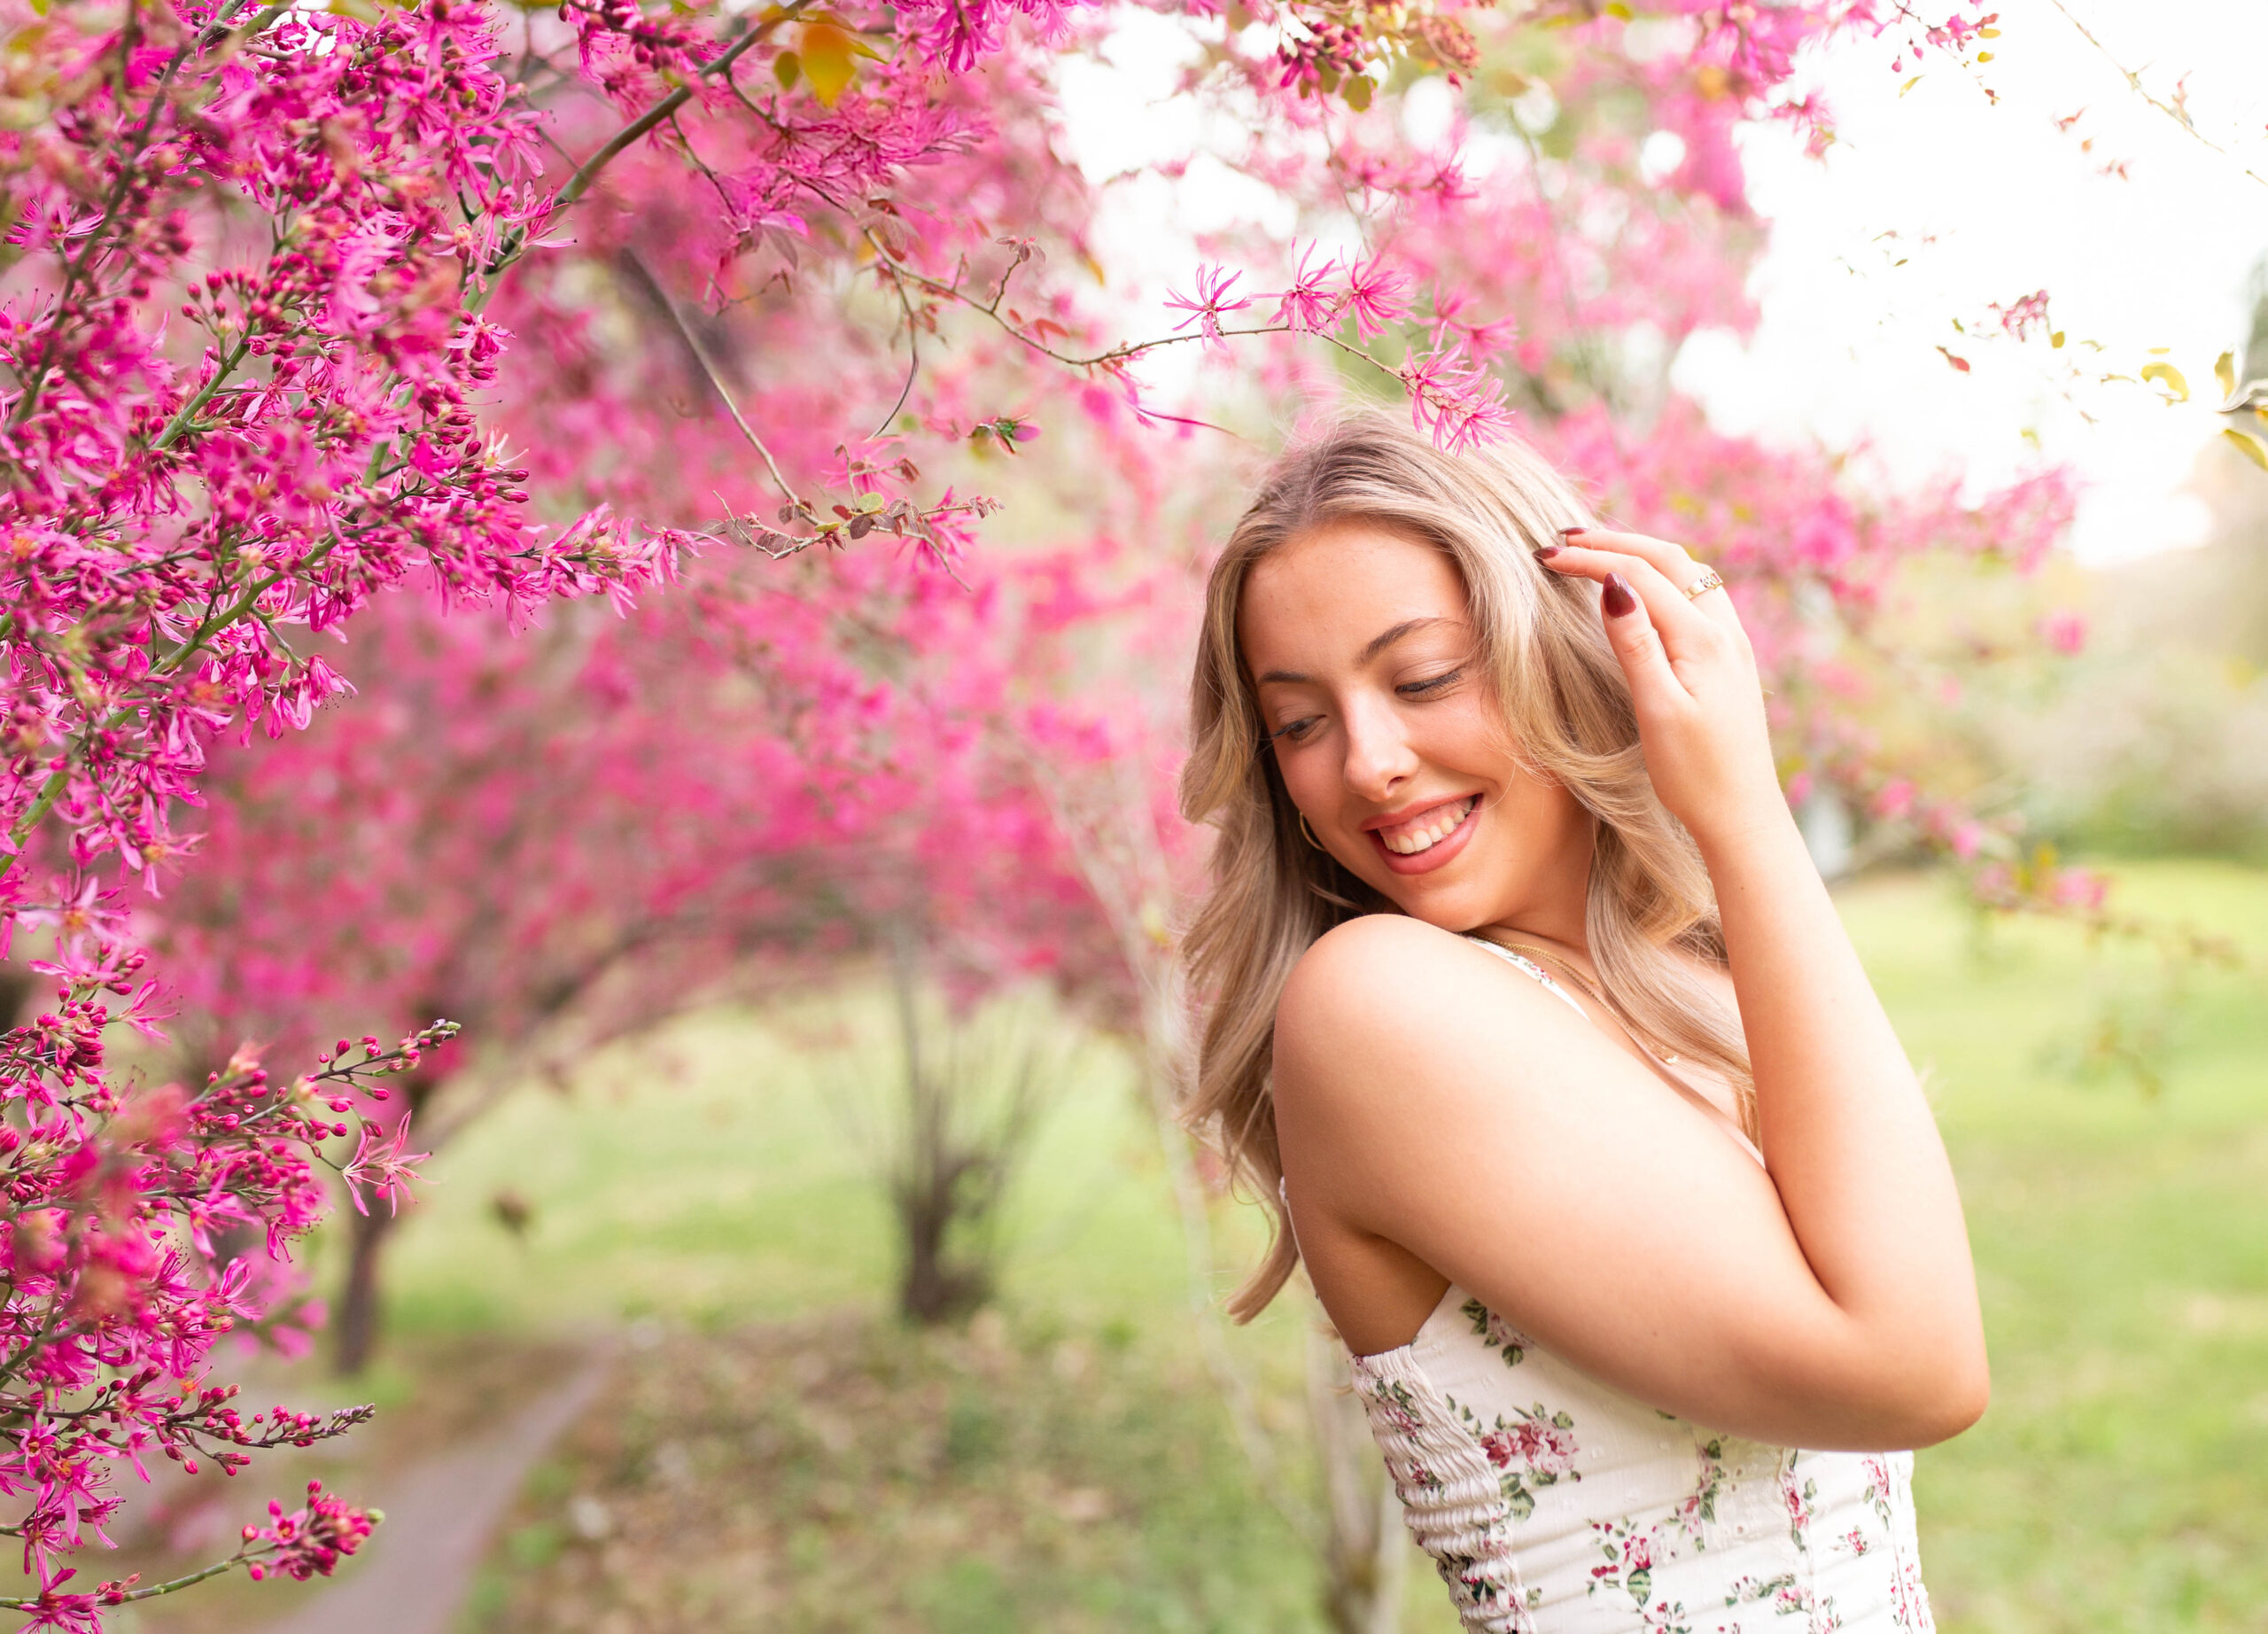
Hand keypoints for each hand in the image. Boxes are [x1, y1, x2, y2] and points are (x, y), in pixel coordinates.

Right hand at [1541, 529, 1785, 851]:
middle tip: (1565, 539)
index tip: (1544, 557)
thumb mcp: (1657, 710)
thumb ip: (1636, 644)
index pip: (1640, 574)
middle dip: (1615, 541)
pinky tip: (1644, 589)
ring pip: (1688, 571)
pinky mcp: (1732, 658)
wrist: (1742, 815)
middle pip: (1669, 558)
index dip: (1590, 559)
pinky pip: (1698, 593)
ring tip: (1599, 551)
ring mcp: (1733, 641)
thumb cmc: (1694, 773)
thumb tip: (1613, 586)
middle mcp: (1725, 629)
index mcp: (1703, 638)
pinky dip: (1663, 575)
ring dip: (1642, 552)